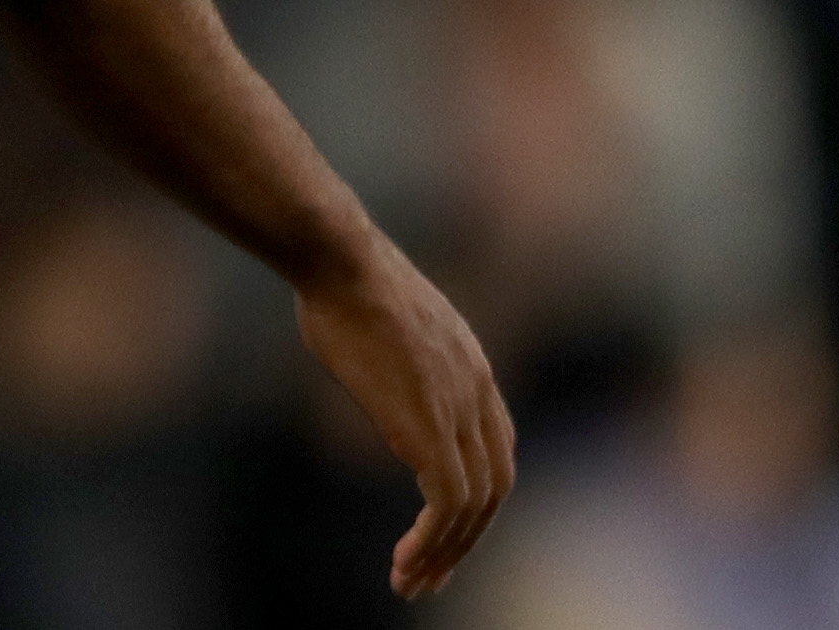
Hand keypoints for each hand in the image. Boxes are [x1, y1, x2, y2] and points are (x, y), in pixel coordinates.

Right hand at [294, 232, 515, 600]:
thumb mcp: (388, 326)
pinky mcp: (429, 426)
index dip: (481, 494)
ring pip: (474, 504)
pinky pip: (447, 503)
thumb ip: (401, 365)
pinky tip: (405, 560)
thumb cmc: (341, 277)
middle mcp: (477, 390)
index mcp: (472, 365)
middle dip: (469, 537)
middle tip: (435, 574)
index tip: (450, 526)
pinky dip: (431, 541)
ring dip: (446, 552)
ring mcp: (458, 407)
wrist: (339, 257)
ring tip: (411, 582)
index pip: (499, 448)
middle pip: (496, 484)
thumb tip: (383, 386)